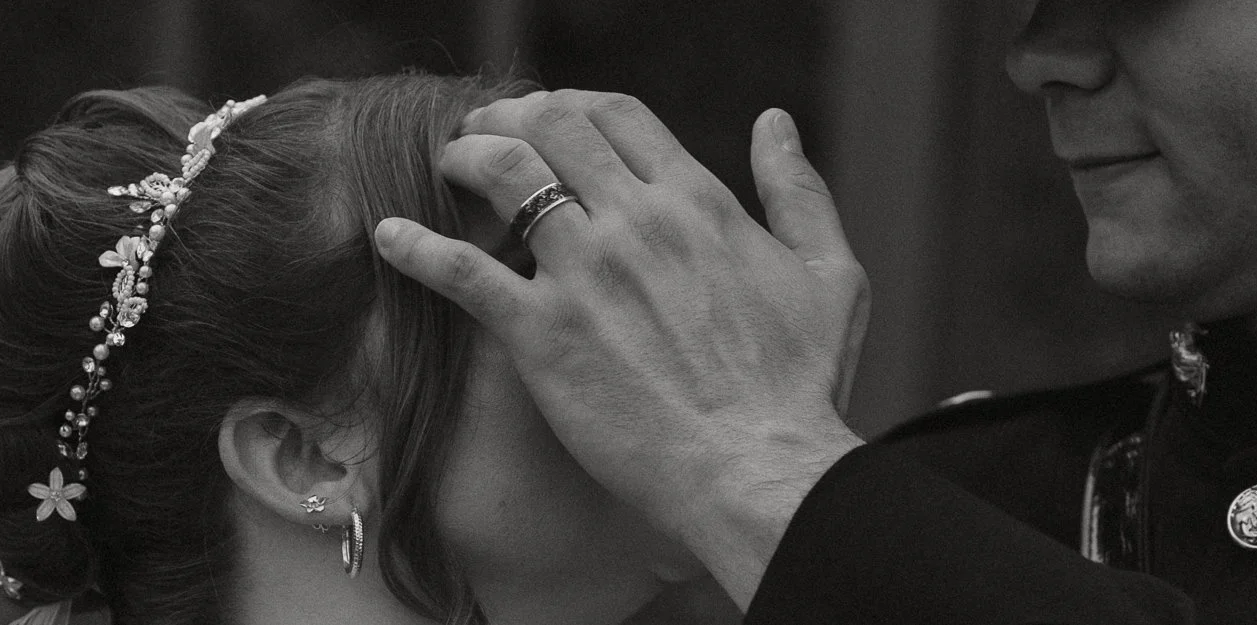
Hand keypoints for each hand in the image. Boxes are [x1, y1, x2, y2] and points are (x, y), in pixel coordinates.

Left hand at [373, 90, 869, 605]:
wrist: (757, 468)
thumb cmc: (801, 384)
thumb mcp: (830, 273)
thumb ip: (798, 190)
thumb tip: (775, 123)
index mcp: (697, 202)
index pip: (617, 115)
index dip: (573, 104)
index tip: (552, 118)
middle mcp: (635, 222)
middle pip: (552, 127)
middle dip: (510, 116)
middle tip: (486, 130)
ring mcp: (584, 274)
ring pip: (504, 174)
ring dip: (465, 154)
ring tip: (447, 161)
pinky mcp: (541, 334)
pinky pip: (462, 271)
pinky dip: (417, 247)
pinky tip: (389, 237)